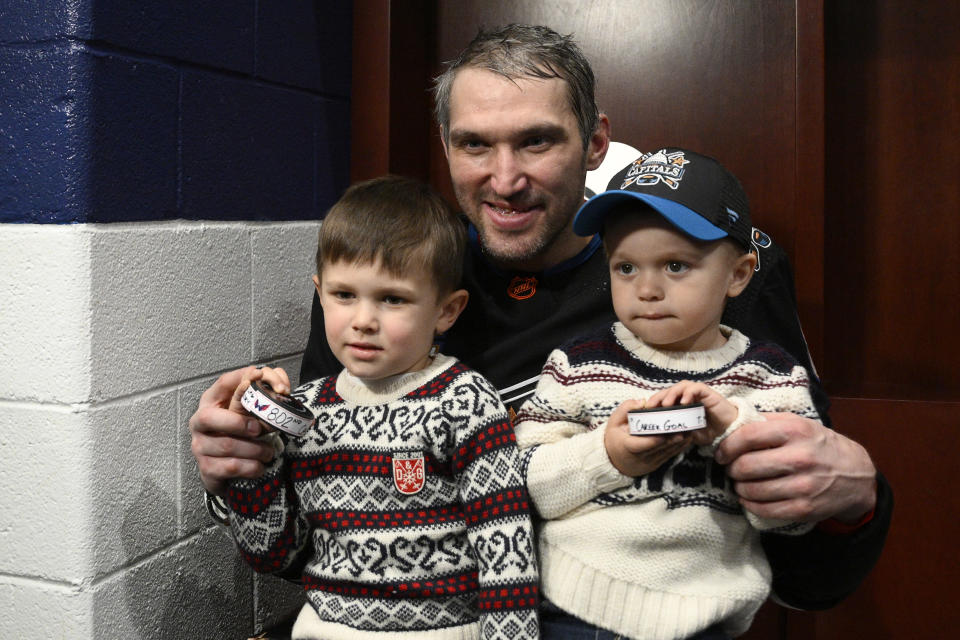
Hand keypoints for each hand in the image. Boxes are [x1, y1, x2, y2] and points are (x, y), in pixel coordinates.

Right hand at [189, 366, 282, 495]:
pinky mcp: (207, 469)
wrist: (227, 470)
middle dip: (238, 423)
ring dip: (255, 449)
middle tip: (259, 429)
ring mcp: (200, 446)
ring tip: (269, 452)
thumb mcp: (250, 412)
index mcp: (212, 401)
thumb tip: (282, 388)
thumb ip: (264, 397)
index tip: (261, 374)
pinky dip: (252, 467)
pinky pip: (231, 467)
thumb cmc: (242, 434)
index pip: (223, 383)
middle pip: (209, 418)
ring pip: (227, 445)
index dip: (242, 377)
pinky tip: (260, 466)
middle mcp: (200, 422)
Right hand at [604, 399, 691, 476]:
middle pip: (660, 447)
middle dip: (674, 437)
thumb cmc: (614, 437)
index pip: (644, 443)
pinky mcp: (655, 464)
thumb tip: (642, 402)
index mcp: (628, 446)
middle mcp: (639, 457)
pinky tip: (687, 439)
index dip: (658, 438)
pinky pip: (668, 456)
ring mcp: (648, 463)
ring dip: (679, 443)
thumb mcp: (614, 421)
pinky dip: (678, 447)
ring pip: (667, 452)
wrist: (612, 459)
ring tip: (691, 431)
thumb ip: (626, 409)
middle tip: (687, 428)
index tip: (669, 431)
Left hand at [646, 380, 736, 445]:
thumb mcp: (688, 433)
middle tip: (651, 407)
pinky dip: (688, 393)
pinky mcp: (707, 392)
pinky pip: (696, 388)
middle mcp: (686, 396)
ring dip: (671, 394)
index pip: (663, 398)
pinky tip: (684, 403)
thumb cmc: (707, 430)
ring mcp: (697, 393)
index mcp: (679, 404)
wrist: (728, 430)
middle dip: (658, 397)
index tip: (645, 411)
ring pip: (680, 386)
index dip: (653, 402)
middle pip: (668, 391)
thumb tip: (661, 436)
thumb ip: (677, 432)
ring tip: (666, 405)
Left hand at [715, 412, 877, 522]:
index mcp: (795, 431)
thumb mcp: (799, 423)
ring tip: (741, 483)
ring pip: (752, 490)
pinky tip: (750, 498)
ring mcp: (803, 485)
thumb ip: (767, 422)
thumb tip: (732, 423)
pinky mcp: (804, 508)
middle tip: (731, 469)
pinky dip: (750, 505)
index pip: (747, 436)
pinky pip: (765, 509)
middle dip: (731, 469)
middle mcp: (799, 457)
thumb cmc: (819, 445)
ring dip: (739, 488)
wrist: (856, 474)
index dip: (727, 446)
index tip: (721, 453)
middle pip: (745, 466)